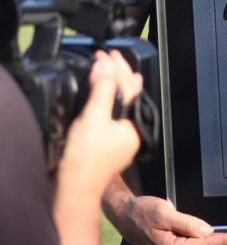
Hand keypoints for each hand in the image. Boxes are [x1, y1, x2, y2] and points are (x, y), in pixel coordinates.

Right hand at [58, 49, 142, 195]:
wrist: (73, 191)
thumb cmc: (84, 160)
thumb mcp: (94, 116)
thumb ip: (103, 89)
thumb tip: (107, 66)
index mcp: (135, 126)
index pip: (131, 88)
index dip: (118, 67)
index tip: (107, 53)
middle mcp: (132, 132)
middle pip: (129, 94)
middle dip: (116, 72)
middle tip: (106, 54)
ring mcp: (120, 138)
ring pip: (121, 102)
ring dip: (111, 82)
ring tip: (108, 66)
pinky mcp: (107, 143)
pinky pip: (111, 113)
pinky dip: (105, 98)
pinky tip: (101, 94)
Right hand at [114, 194, 226, 244]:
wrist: (124, 214)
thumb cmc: (141, 212)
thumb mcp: (164, 212)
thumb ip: (187, 223)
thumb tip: (208, 231)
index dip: (225, 240)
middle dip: (211, 233)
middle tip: (213, 219)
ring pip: (194, 244)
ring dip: (198, 232)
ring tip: (181, 216)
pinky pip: (187, 243)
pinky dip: (190, 234)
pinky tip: (183, 223)